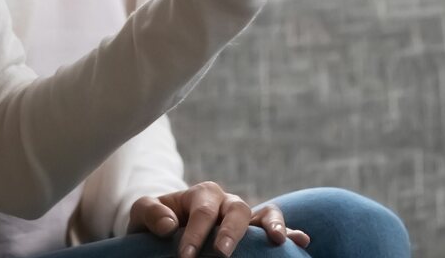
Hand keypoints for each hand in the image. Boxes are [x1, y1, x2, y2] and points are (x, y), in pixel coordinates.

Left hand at [129, 182, 310, 255]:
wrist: (165, 231)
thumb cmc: (155, 222)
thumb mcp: (142, 214)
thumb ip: (150, 212)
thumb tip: (168, 224)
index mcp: (201, 194)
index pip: (202, 211)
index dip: (194, 233)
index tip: (184, 256)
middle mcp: (226, 201)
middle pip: (236, 209)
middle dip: (231, 231)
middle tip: (220, 253)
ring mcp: (243, 216)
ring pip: (264, 213)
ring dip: (271, 225)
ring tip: (275, 239)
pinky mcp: (255, 232)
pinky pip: (276, 228)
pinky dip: (290, 232)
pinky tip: (302, 240)